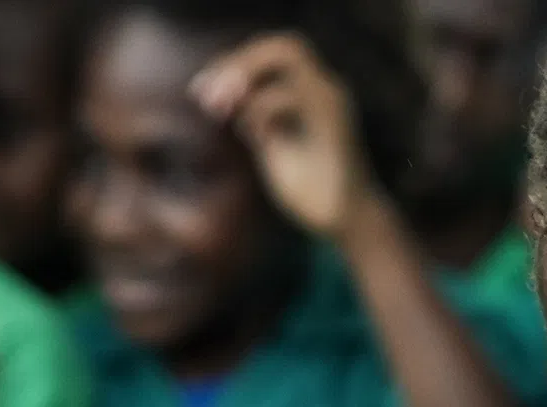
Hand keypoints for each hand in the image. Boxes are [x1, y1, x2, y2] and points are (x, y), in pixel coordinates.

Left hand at [191, 34, 380, 241]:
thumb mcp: (275, 147)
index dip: (233, 64)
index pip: (271, 53)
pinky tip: (251, 134)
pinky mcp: (333, 121)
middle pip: (281, 44)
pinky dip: (261, 107)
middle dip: (238, 62)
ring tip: (219, 106)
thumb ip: (256, 120)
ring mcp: (331, 99)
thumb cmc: (312, 190)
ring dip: (247, 73)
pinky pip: (290, 95)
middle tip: (206, 97)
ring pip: (288, 55)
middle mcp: (324, 87)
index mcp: (311, 91)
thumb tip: (226, 100)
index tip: (199, 91)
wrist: (347, 223)